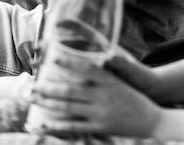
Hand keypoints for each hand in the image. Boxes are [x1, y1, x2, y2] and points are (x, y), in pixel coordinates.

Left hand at [31, 47, 161, 137]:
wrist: (153, 119)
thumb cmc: (133, 96)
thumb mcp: (119, 80)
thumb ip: (101, 73)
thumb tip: (85, 62)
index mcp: (109, 79)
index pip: (86, 67)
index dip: (69, 61)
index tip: (52, 56)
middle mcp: (103, 95)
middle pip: (70, 90)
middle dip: (48, 87)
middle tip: (31, 85)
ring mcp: (100, 112)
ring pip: (68, 107)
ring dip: (48, 103)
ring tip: (32, 98)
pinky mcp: (100, 128)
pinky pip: (74, 127)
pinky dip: (56, 126)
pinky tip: (43, 125)